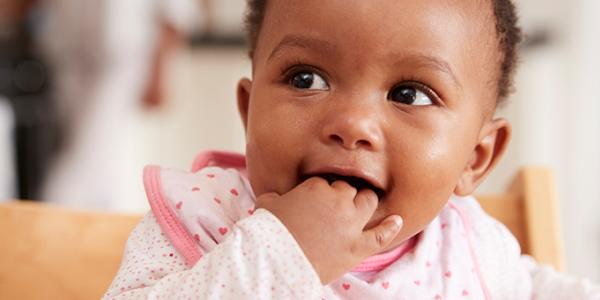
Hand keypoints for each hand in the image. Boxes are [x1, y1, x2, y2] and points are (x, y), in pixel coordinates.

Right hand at [256, 177, 402, 283]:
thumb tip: (275, 196)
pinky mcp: (357, 247)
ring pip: (368, 202)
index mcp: (316, 187)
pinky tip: (397, 221)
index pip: (325, 182)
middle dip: (343, 195)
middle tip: (335, 207)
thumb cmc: (268, 231)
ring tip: (359, 208)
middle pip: (349, 189)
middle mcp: (338, 200)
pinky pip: (381, 235)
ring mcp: (351, 223)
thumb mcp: (267, 204)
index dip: (321, 192)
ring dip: (364, 203)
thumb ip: (275, 195)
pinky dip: (391, 227)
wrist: (274, 261)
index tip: (315, 202)